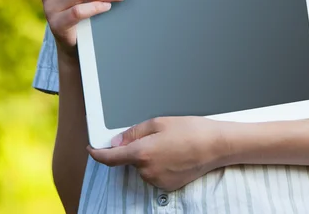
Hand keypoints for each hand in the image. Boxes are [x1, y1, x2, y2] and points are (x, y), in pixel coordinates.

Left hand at [88, 116, 228, 190]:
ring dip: (149, 156)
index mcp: (142, 152)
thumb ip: (134, 132)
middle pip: (130, 159)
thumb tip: (116, 141)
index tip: (93, 149)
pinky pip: (155, 174)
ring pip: (143, 167)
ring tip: (171, 143)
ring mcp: (157, 181)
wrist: (216, 146)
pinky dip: (159, 165)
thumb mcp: (160, 122)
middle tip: (157, 135)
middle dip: (137, 148)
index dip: (98, 153)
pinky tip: (175, 154)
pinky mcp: (167, 187)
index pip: (111, 158)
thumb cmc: (191, 130)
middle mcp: (147, 171)